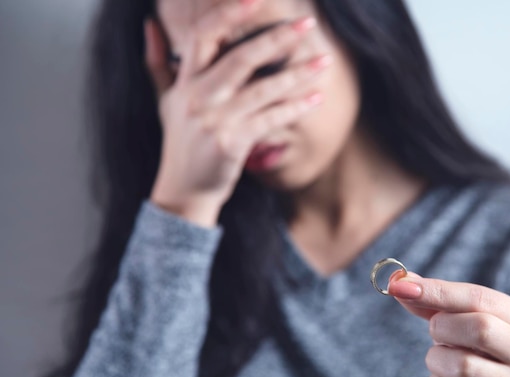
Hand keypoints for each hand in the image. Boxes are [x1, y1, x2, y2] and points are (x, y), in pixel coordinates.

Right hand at [143, 0, 330, 226]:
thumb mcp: (166, 101)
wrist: (183, 189)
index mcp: (184, 81)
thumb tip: (149, 24)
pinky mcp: (232, 143)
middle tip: (307, 24)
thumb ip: (158, 62)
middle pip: (241, 58)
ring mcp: (215, 121)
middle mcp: (198, 98)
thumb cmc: (181, 142)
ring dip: (297, 75)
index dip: (227, 13)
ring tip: (325, 62)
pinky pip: (270, 119)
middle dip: (277, 38)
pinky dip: (295, 108)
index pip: (202, 35)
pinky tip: (316, 99)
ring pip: (262, 90)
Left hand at [387, 271, 509, 376]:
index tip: (402, 287)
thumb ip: (431, 298)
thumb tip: (399, 282)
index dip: (438, 290)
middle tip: (436, 330)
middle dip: (443, 327)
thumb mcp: (457, 317)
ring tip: (443, 358)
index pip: (480, 298)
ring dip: (437, 359)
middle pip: (481, 328)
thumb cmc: (470, 346)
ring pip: (463, 366)